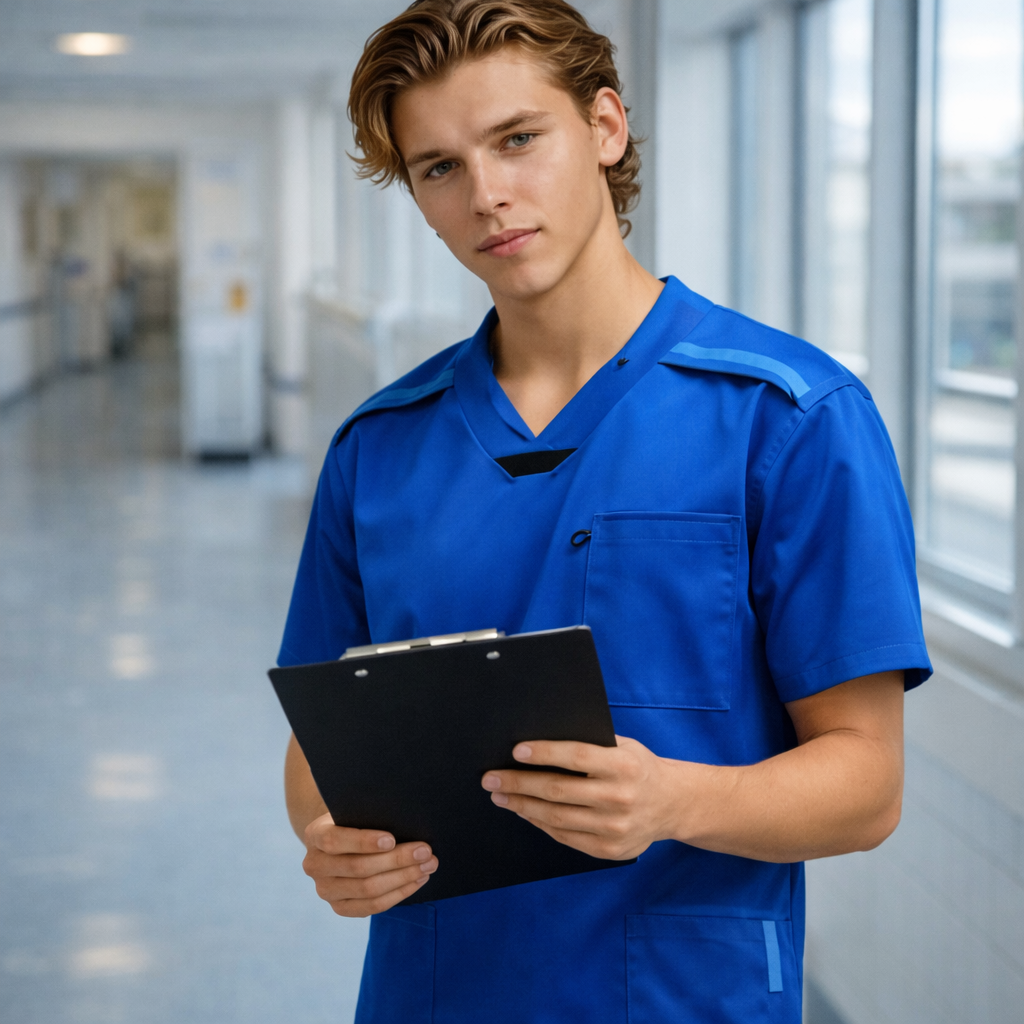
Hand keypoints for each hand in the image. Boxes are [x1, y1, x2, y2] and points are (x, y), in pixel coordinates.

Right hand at [301, 814, 437, 916]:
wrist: (337, 842)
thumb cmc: (354, 820)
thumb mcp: (354, 811)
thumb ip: (370, 814)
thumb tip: (407, 820)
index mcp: (315, 835)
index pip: (335, 840)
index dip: (364, 841)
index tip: (392, 839)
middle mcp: (314, 866)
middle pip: (358, 868)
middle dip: (397, 860)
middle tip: (425, 851)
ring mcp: (325, 890)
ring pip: (368, 890)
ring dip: (403, 878)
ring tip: (427, 866)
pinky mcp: (339, 907)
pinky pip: (373, 907)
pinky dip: (399, 893)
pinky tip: (417, 880)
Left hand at [480, 736, 681, 860]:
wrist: (673, 804)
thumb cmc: (638, 767)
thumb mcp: (623, 747)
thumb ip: (591, 745)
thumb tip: (539, 742)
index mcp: (624, 766)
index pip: (577, 757)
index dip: (544, 753)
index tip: (515, 752)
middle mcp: (620, 798)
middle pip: (558, 790)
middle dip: (519, 783)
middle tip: (491, 778)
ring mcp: (615, 828)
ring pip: (556, 817)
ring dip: (522, 805)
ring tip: (501, 795)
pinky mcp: (609, 850)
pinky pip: (565, 836)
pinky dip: (540, 823)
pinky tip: (525, 811)